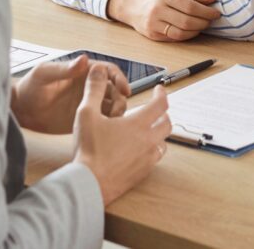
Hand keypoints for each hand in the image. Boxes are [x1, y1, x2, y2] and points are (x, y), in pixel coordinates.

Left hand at [12, 54, 129, 133]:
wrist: (20, 112)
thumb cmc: (29, 87)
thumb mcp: (44, 74)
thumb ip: (64, 68)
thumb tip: (84, 59)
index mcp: (82, 72)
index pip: (108, 71)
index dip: (119, 78)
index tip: (125, 89)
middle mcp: (88, 87)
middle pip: (115, 90)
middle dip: (121, 98)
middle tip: (118, 111)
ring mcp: (87, 104)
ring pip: (112, 105)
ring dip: (118, 111)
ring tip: (113, 122)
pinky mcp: (84, 119)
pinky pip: (102, 120)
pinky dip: (109, 123)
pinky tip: (107, 130)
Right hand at [74, 64, 171, 205]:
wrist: (90, 183)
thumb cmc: (89, 149)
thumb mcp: (86, 113)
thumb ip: (94, 89)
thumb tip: (98, 70)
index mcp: (138, 124)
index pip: (161, 104)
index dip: (162, 93)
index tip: (159, 88)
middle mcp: (148, 140)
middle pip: (167, 123)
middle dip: (163, 113)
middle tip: (155, 108)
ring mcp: (148, 158)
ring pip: (163, 142)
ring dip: (158, 133)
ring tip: (148, 129)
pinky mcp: (143, 173)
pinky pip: (155, 158)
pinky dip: (152, 150)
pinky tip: (141, 150)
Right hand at [107, 0, 220, 41]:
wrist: (132, 4)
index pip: (191, 6)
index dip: (206, 12)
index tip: (215, 13)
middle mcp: (158, 10)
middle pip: (187, 21)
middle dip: (203, 22)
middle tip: (210, 20)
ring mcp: (154, 24)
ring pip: (181, 32)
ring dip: (196, 31)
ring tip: (202, 25)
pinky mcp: (152, 35)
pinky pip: (174, 38)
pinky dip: (186, 36)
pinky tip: (191, 31)